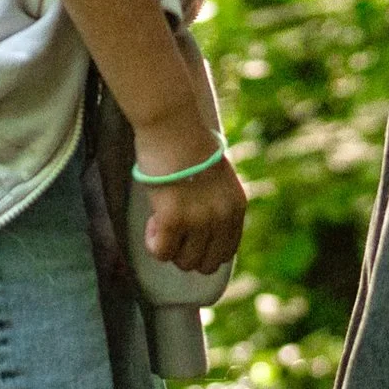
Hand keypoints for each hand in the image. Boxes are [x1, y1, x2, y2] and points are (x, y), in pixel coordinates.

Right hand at [134, 137, 246, 273]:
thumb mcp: (216, 177)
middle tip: (172, 231)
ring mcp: (200, 219)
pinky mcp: (174, 218)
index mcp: (236, 207)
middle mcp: (222, 217)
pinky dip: (154, 242)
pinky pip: (162, 252)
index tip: (189, 234)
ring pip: (183, 261)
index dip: (204, 249)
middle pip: (206, 264)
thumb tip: (200, 232)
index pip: (226, 252)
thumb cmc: (187, 143)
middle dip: (186, 253)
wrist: (173, 124)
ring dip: (169, 246)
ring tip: (160, 219)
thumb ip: (215, 204)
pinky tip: (152, 221)